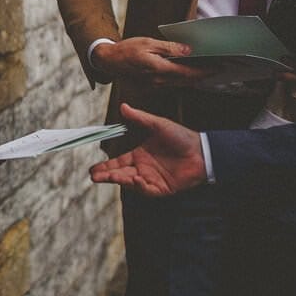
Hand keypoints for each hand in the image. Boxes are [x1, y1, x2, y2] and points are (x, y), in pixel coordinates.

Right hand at [89, 103, 206, 196]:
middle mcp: (143, 169)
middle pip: (120, 174)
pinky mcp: (162, 188)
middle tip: (95, 177)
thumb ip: (139, 118)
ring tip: (111, 176)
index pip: (118, 163)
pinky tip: (136, 179)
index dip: (105, 166)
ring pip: (131, 183)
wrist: (202, 151)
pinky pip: (147, 190)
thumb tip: (123, 106)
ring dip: (120, 180)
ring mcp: (152, 179)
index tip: (93, 170)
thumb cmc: (181, 137)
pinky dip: (140, 186)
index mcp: (139, 156)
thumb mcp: (157, 124)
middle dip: (107, 176)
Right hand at [91, 37, 216, 86]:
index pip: (188, 72)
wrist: (109, 61)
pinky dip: (181, 80)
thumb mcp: (149, 43)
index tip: (217, 68)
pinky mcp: (150, 87)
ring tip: (205, 71)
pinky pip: (170, 84)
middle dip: (202, 75)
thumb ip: (169, 48)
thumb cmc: (126, 50)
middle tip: (216, 69)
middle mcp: (158, 81)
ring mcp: (154, 86)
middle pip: (186, 80)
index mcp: (159, 69)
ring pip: (179, 84)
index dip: (204, 71)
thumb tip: (187, 50)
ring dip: (192, 78)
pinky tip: (186, 74)